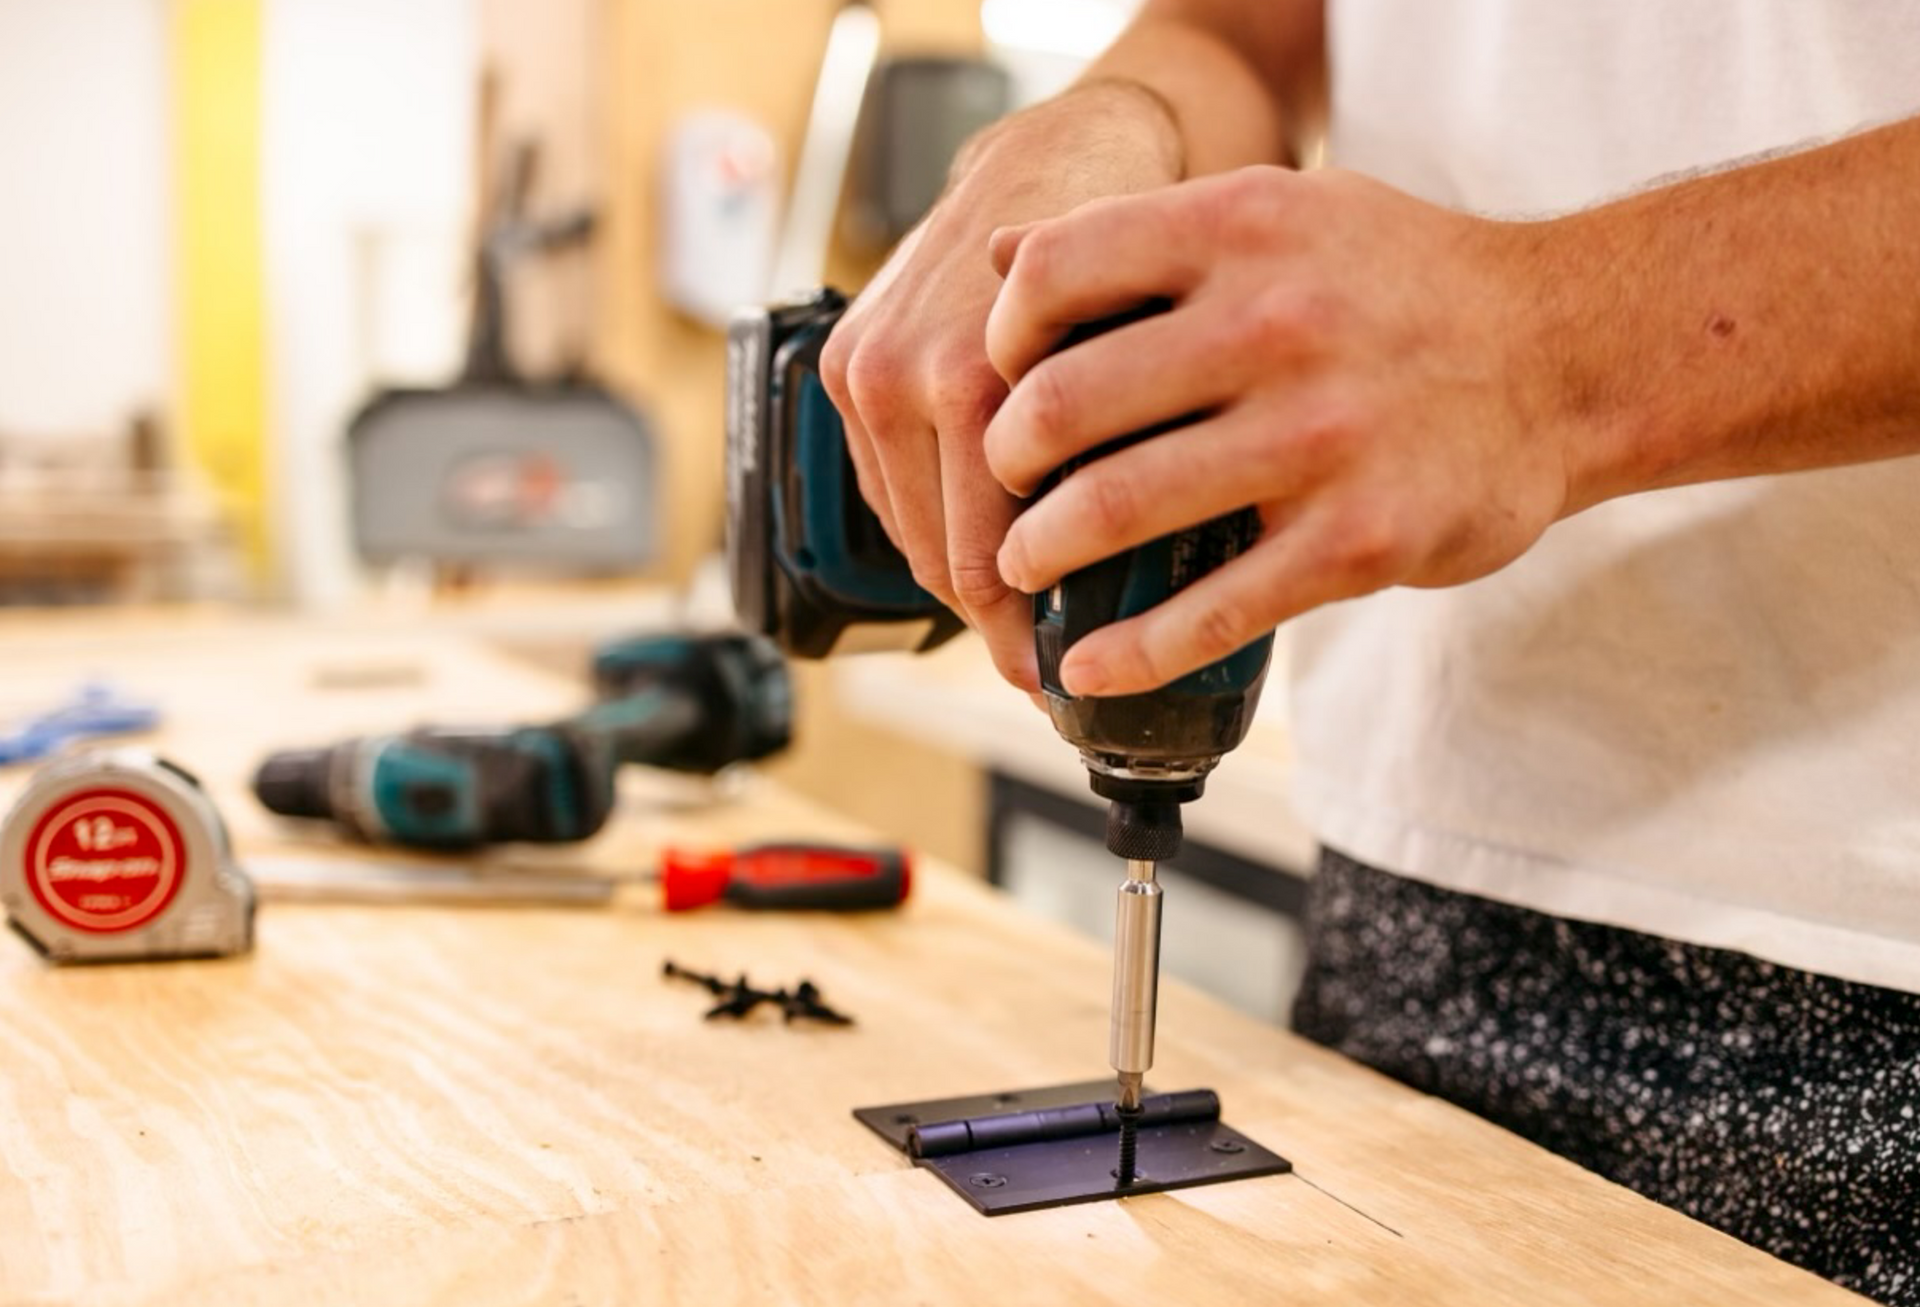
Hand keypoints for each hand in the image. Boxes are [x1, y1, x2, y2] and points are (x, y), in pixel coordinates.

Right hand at [817, 84, 1184, 690]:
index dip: (1020, 638)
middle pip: (939, 560)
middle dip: (997, 620)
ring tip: (1017, 613)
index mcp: (970, 382)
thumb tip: (1136, 594)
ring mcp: (863, 368)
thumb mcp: (1145, 361)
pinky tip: (976, 537)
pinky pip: (882, 481)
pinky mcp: (844, 360)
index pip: (981, 564)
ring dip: (958, 575)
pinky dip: (928, 518)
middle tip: (1044, 663)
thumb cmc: (1122, 254)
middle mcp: (901, 376)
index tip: (1052, 679)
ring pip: (904, 531)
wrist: (1065, 156)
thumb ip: (1119, 464)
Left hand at [982, 166, 1573, 696]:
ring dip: (1042, 555)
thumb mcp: (1285, 212)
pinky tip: (1087, 668)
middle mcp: (1275, 323)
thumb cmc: (1404, 285)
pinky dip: (1130, 653)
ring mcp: (1319, 437)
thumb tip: (1001, 254)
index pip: (1054, 279)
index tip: (1001, 384)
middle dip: (1006, 465)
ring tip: (1028, 567)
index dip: (1001, 342)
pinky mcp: (1359, 539)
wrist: (1571, 352)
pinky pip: (1212, 611)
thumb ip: (1148, 231)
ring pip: (1117, 510)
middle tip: (1005, 490)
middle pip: (1065, 405)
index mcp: (1243, 228)